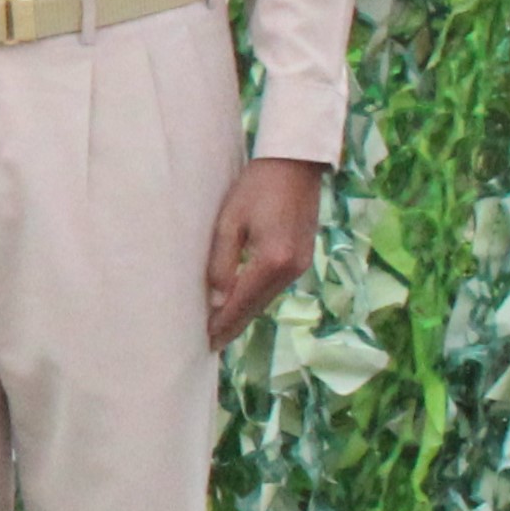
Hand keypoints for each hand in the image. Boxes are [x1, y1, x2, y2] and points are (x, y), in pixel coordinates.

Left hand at [203, 154, 325, 345]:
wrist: (296, 166)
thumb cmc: (255, 187)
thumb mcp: (229, 221)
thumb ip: (222, 261)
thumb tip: (216, 300)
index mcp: (272, 260)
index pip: (242, 302)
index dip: (223, 323)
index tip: (205, 342)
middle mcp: (292, 269)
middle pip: (257, 307)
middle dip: (233, 326)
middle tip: (210, 345)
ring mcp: (302, 265)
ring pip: (267, 299)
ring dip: (245, 315)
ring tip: (222, 330)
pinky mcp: (303, 258)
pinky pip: (275, 287)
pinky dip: (257, 300)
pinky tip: (242, 305)